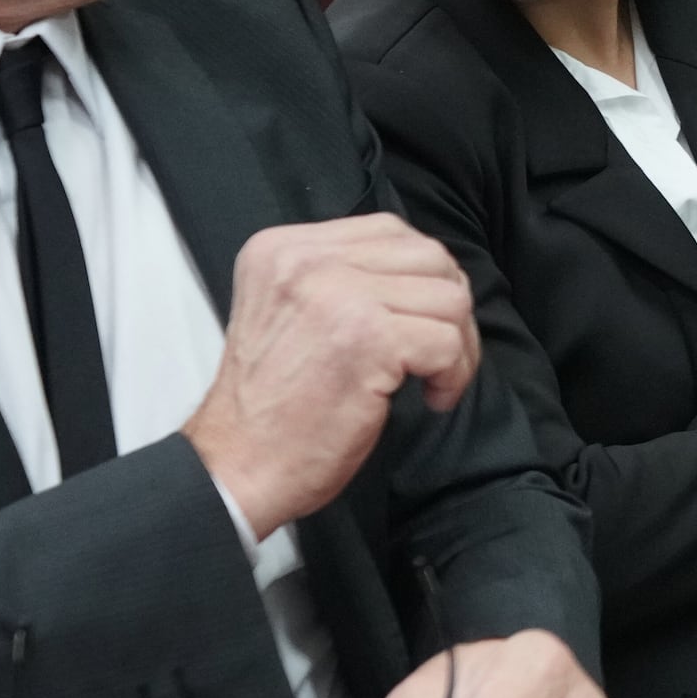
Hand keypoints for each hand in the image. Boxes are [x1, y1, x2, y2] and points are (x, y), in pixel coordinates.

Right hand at [180, 214, 479, 536]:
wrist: (238, 466)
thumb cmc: (271, 406)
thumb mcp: (288, 312)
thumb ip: (340, 279)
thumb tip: (420, 274)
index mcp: (282, 248)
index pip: (389, 231)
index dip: (422, 276)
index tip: (420, 320)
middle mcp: (307, 261)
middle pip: (428, 257)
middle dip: (448, 309)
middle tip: (439, 354)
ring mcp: (339, 295)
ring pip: (448, 296)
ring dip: (458, 344)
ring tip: (435, 379)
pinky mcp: (369, 337)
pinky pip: (447, 342)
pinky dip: (454, 374)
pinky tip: (432, 398)